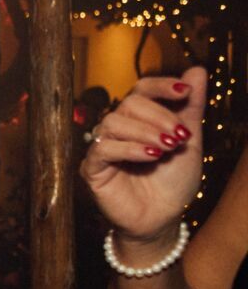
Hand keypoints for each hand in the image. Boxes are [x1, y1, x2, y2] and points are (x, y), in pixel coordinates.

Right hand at [80, 67, 204, 252]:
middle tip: (180, 136)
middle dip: (160, 116)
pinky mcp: (91, 169)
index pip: (142, 89)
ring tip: (167, 148)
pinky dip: (130, 149)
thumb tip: (196, 70)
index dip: (162, 86)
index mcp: (139, 119)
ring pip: (114, 122)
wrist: (162, 218)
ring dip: (146, 132)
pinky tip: (151, 156)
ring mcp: (102, 148)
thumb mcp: (189, 141)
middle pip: (130, 103)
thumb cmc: (172, 181)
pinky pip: (103, 149)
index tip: (186, 91)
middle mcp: (118, 129)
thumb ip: (191, 107)